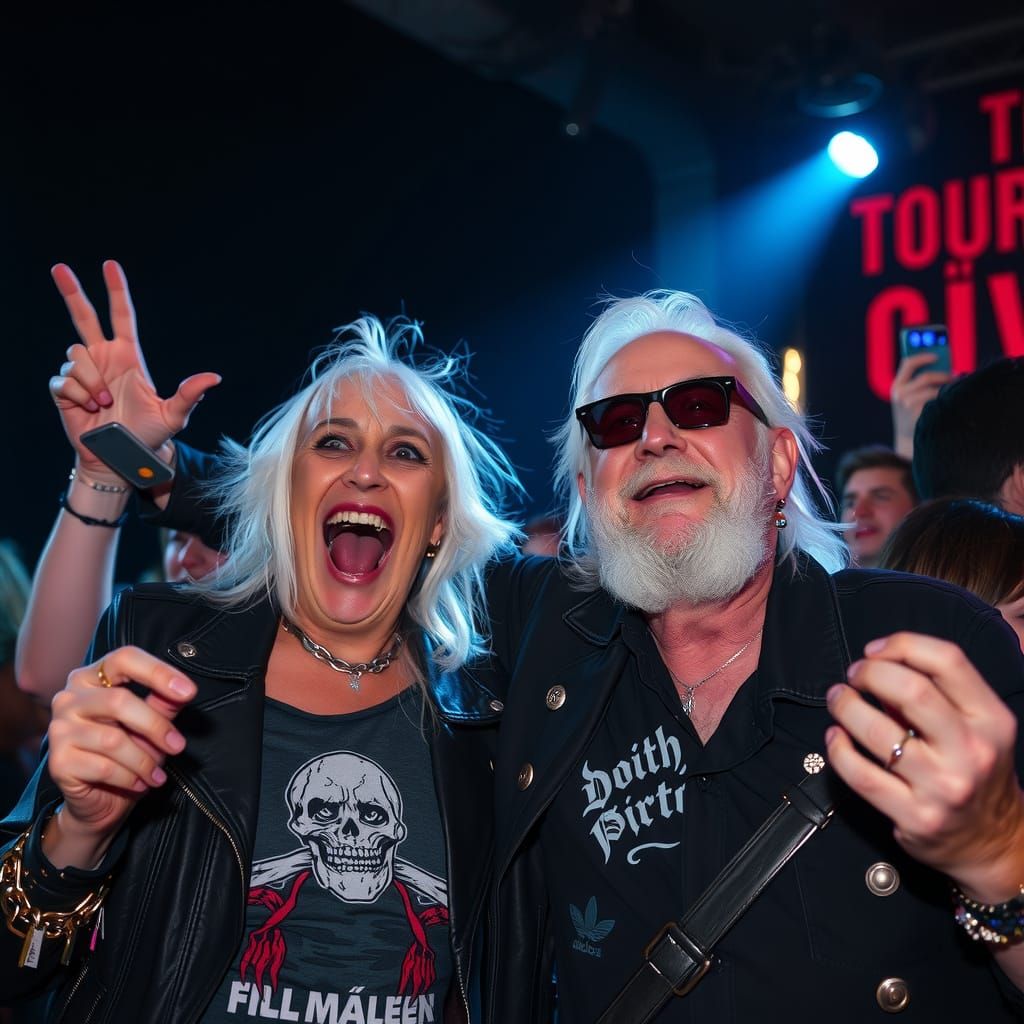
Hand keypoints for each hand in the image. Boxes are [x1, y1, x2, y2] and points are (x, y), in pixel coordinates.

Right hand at [46, 647, 195, 851]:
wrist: (99, 800)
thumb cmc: (127, 753)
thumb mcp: (149, 724)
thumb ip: (163, 704)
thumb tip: (183, 691)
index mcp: (91, 678)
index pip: (124, 659)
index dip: (158, 672)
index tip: (189, 692)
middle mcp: (69, 698)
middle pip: (118, 701)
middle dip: (155, 726)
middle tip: (178, 746)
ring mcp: (59, 729)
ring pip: (113, 740)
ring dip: (144, 761)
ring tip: (157, 774)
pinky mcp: (58, 762)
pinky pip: (104, 768)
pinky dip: (130, 778)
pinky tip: (139, 783)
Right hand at [49, 261, 220, 481]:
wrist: (119, 460)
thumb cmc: (147, 437)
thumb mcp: (173, 416)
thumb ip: (189, 395)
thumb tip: (214, 378)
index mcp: (128, 357)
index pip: (121, 316)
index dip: (116, 291)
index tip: (110, 266)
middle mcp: (103, 359)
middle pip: (83, 317)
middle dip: (71, 291)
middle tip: (59, 267)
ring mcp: (82, 373)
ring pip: (76, 356)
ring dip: (92, 382)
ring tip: (105, 404)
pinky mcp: (63, 389)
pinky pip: (64, 380)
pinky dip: (79, 396)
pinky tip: (88, 409)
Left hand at [826, 633, 1023, 899]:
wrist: (992, 842)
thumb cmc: (973, 769)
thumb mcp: (975, 728)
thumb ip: (935, 693)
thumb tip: (876, 664)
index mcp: (991, 719)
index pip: (947, 661)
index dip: (901, 645)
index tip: (873, 651)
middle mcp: (972, 751)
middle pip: (911, 691)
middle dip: (870, 673)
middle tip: (853, 676)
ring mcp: (944, 786)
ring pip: (879, 731)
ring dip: (846, 706)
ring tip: (838, 699)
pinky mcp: (916, 816)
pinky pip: (861, 775)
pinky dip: (838, 750)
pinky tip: (835, 738)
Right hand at [890, 353, 950, 458]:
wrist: (908, 438)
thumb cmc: (913, 412)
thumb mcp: (910, 395)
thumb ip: (919, 380)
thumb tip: (945, 366)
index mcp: (896, 386)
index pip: (908, 364)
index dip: (923, 356)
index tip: (937, 354)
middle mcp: (900, 395)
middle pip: (925, 377)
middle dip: (943, 375)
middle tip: (954, 376)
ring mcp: (908, 406)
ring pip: (934, 390)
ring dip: (947, 387)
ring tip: (955, 388)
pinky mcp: (919, 415)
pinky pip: (938, 402)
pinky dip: (947, 399)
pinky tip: (952, 400)